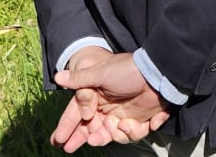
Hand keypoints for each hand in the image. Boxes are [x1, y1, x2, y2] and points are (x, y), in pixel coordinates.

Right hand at [50, 51, 168, 150]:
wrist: (158, 73)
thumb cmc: (128, 70)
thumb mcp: (101, 73)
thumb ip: (80, 80)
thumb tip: (58, 77)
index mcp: (96, 96)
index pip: (77, 114)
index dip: (67, 127)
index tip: (57, 141)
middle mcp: (107, 108)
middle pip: (91, 129)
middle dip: (86, 137)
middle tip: (77, 145)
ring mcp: (123, 115)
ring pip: (111, 135)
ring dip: (114, 134)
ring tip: (120, 125)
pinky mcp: (139, 121)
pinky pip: (134, 134)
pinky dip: (137, 131)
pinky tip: (145, 122)